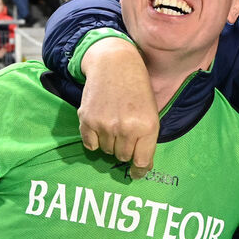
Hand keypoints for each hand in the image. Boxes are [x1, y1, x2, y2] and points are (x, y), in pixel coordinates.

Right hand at [78, 38, 157, 177]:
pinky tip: (100, 124)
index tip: (136, 173)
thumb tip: (139, 167)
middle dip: (125, 150)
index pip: (142, 161)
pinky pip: (90, 145)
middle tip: (125, 133)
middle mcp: (126, 128)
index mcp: (147, 127)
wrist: (115, 65)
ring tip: (113, 123)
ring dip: (110, 143)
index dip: (139, 170)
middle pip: (123, 157)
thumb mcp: (151, 114)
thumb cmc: (137, 90)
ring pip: (106, 151)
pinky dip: (94, 139)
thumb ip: (146, 140)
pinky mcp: (87, 120)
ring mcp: (105, 125)